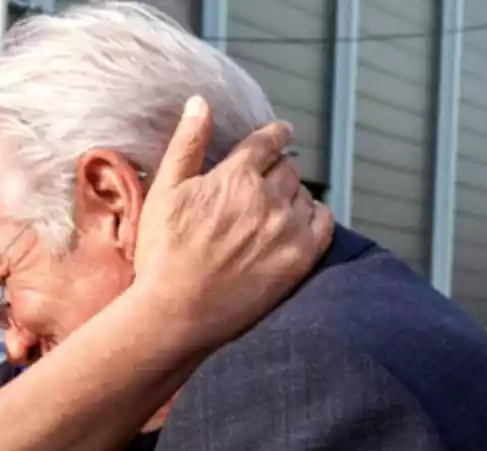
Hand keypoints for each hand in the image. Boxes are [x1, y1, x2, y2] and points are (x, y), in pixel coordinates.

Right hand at [133, 96, 333, 350]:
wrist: (176, 312)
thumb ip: (186, 144)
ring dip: (292, 196)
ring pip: (303, 194)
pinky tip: (298, 224)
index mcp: (236, 175)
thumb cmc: (162, 253)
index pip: (268, 141)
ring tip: (273, 211)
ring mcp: (287, 228)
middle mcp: (268, 196)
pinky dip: (315, 216)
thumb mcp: (165, 192)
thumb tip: (200, 103)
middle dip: (276, 171)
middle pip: (287, 169)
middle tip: (264, 185)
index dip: (275, 135)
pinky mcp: (299, 259)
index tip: (279, 135)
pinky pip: (324, 222)